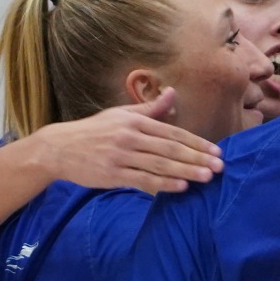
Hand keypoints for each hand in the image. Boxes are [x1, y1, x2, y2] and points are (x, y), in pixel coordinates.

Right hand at [43, 90, 221, 193]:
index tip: (216, 151)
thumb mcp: (120, 115)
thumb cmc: (94, 131)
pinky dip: (163, 183)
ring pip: (160, 165)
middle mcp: (129, 137)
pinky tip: (181, 187)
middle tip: (220, 166)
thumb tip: (173, 93)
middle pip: (170, 148)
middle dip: (198, 158)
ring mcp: (121, 156)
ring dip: (186, 171)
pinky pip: (143, 180)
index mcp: (134, 121)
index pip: (172, 132)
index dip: (196, 142)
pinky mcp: (113, 174)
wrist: (59, 148)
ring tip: (207, 177)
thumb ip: (150, 108)